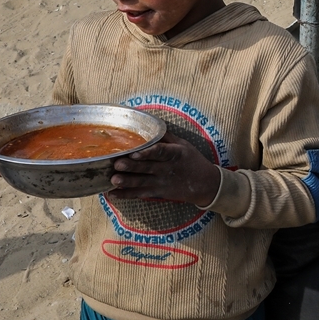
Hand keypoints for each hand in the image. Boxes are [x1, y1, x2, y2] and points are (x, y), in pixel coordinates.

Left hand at [107, 132, 221, 205]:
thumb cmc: (193, 161)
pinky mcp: (158, 192)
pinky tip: (113, 194)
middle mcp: (167, 169)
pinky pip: (141, 194)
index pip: (160, 152)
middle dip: (131, 166)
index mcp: (174, 154)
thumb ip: (166, 137)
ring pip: (142, 182)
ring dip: (127, 181)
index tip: (135, 152)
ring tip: (113, 180)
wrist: (206, 184)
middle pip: (147, 167)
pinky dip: (127, 195)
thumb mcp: (184, 145)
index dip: (147, 152)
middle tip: (117, 164)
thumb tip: (150, 124)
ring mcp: (162, 182)